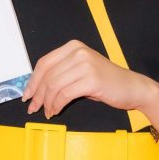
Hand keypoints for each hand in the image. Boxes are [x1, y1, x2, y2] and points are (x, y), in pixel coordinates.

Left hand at [22, 40, 158, 121]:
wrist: (132, 88)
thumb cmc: (105, 82)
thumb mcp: (80, 71)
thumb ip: (61, 74)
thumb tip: (36, 88)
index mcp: (73, 47)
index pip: (44, 63)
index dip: (32, 81)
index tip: (26, 95)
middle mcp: (78, 52)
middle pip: (47, 75)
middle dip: (37, 95)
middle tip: (33, 108)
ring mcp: (85, 65)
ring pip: (54, 86)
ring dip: (47, 103)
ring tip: (47, 112)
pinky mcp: (91, 80)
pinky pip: (65, 95)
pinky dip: (57, 105)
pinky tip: (56, 111)